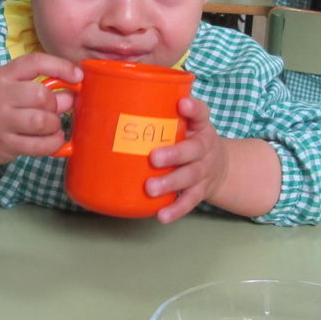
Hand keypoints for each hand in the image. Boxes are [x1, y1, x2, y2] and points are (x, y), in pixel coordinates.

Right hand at [0, 53, 80, 169]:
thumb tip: (71, 95)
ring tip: (52, 126)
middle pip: (40, 94)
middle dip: (55, 104)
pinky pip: (39, 146)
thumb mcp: (11, 89)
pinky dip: (53, 143)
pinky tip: (53, 140)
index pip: (35, 62)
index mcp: (3, 76)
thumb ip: (39, 88)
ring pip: (41, 121)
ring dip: (54, 124)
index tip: (78, 76)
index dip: (61, 67)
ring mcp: (0, 122)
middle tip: (54, 110)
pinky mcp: (5, 144)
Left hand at [144, 97, 228, 223]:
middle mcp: (205, 147)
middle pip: (194, 150)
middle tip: (154, 158)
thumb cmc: (188, 139)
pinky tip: (161, 215)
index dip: (193, 108)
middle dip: (174, 154)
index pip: (201, 112)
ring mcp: (204, 171)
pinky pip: (189, 201)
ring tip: (150, 188)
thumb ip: (156, 114)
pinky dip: (176, 209)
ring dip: (170, 183)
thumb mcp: (183, 123)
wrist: (221, 167)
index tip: (182, 104)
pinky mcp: (201, 191)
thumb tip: (99, 105)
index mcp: (199, 126)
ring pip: (190, 176)